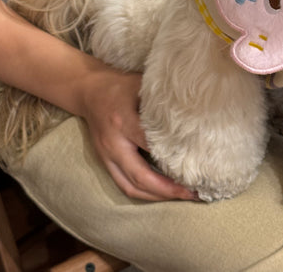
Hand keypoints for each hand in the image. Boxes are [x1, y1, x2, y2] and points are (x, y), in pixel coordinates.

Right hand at [80, 67, 197, 201]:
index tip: (195, 163)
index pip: (150, 145)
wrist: (87, 90)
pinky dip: (143, 192)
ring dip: (156, 196)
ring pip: (130, 186)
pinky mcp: (104, 162)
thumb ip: (160, 100)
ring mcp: (106, 156)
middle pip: (140, 175)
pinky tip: (162, 193)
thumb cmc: (118, 86)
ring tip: (181, 196)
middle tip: (192, 192)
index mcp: (122, 121)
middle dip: (167, 189)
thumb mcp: (140, 84)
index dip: (172, 158)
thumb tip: (191, 111)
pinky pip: (123, 184)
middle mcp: (113, 144)